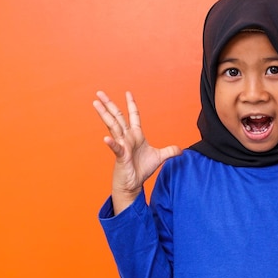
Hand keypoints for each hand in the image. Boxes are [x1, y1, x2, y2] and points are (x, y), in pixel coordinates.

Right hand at [93, 91, 180, 213]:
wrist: (133, 184)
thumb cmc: (142, 170)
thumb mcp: (159, 158)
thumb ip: (169, 151)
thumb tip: (181, 149)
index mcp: (136, 135)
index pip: (133, 116)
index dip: (131, 104)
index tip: (128, 92)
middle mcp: (127, 137)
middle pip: (117, 117)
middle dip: (109, 104)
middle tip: (100, 93)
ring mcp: (122, 145)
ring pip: (113, 127)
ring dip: (104, 115)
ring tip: (96, 104)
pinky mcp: (120, 156)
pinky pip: (116, 148)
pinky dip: (112, 143)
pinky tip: (106, 139)